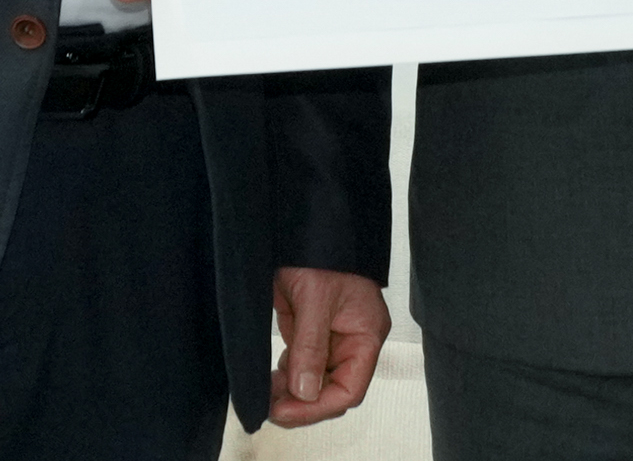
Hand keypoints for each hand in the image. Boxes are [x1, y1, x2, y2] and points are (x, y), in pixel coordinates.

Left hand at [269, 266, 390, 426]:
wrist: (304, 220)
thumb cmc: (323, 250)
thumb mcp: (315, 298)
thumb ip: (311, 347)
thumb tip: (305, 392)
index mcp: (366, 334)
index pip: (349, 389)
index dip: (317, 407)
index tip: (285, 411)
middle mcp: (351, 340)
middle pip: (331, 390)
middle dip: (302, 403)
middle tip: (270, 407)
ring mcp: (330, 336)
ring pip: (314, 381)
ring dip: (291, 392)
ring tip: (266, 394)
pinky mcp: (309, 329)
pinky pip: (301, 363)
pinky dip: (286, 375)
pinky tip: (270, 378)